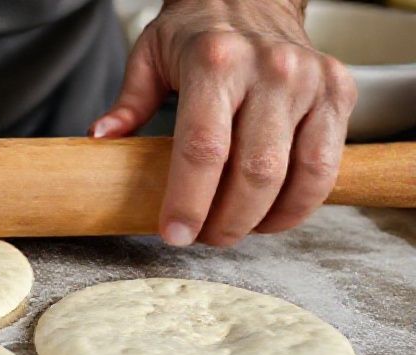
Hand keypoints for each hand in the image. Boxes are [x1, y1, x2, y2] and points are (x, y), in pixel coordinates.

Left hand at [90, 0, 356, 246]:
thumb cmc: (197, 31)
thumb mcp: (150, 56)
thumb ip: (128, 103)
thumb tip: (99, 140)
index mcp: (215, 61)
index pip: (204, 148)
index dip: (189, 201)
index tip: (174, 234)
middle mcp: (270, 69)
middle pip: (254, 170)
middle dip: (227, 220)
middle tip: (205, 238)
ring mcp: (310, 81)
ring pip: (295, 174)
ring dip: (264, 218)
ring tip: (235, 230)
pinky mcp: (338, 92)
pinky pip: (326, 164)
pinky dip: (300, 202)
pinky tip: (272, 215)